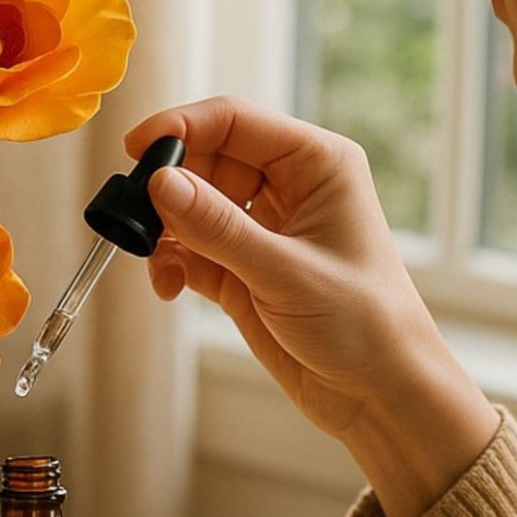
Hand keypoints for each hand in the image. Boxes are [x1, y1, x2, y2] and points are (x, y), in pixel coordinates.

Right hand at [127, 95, 498, 516]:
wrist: (379, 395)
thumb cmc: (364, 325)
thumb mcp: (286, 272)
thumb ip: (218, 227)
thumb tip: (160, 183)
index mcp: (316, 164)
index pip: (234, 121)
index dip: (181, 128)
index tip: (136, 151)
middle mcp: (288, 186)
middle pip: (204, 159)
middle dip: (168, 188)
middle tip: (139, 220)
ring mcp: (261, 227)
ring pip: (190, 205)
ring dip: (166, 232)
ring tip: (161, 266)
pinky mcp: (241, 267)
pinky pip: (189, 247)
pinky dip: (171, 262)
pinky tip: (170, 286)